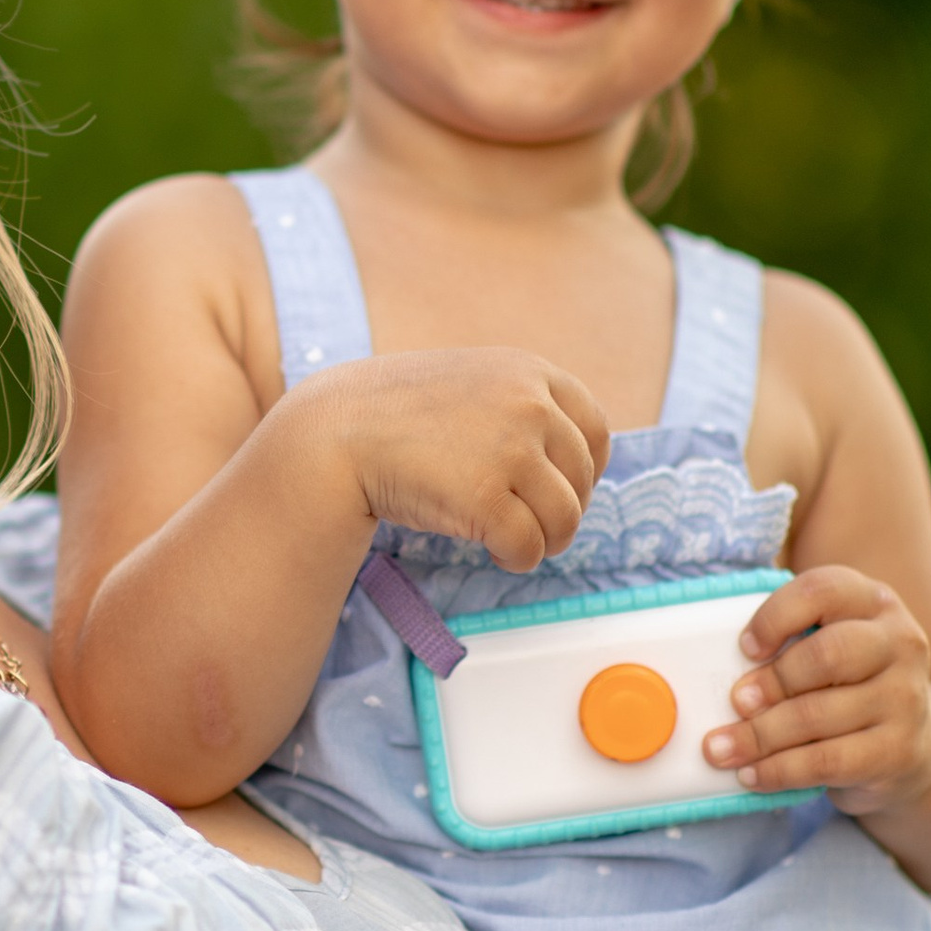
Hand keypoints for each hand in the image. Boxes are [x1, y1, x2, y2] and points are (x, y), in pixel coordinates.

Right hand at [293, 347, 608, 571]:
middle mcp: (529, 405)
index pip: (595, 431)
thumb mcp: (472, 383)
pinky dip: (517, 558)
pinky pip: (529, 547)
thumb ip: (521, 406)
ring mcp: (510, 450)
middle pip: (582, 482)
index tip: (563, 491)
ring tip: (511, 539)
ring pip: (565, 519)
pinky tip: (491, 548)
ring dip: (544, 541)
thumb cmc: (396, 414)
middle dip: (561, 512)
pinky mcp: (487, 498)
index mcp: (529, 373)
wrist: (335, 431)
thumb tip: (576, 461)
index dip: (587, 472)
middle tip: (528, 524)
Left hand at [703, 566, 930, 816]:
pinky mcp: (898, 751)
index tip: (746, 646)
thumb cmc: (849, 686)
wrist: (911, 747)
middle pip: (826, 655)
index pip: (822, 591)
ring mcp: (905, 698)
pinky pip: (826, 761)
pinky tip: (753, 774)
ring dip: (759, 736)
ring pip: (818, 715)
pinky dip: (779, 770)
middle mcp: (899, 644)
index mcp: (874, 603)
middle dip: (771, 681)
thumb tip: (714, 656)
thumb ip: (790, 638)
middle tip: (735, 702)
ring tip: (720, 749)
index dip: (776, 616)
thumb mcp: (832, 646)